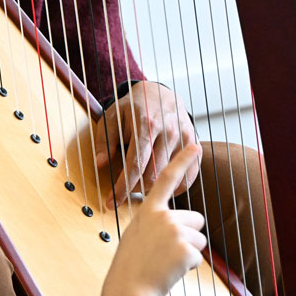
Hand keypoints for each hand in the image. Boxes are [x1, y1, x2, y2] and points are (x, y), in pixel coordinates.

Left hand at [94, 81, 196, 209]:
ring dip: (154, 188)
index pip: (135, 164)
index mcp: (146, 124)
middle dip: (137, 189)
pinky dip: (176, 187)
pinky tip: (162, 186)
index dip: (123, 187)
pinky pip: (189, 176)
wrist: (160, 93)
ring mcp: (184, 139)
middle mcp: (168, 132)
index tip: (112, 202)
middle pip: (154, 174)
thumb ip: (105, 140)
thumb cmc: (132, 107)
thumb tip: (99, 164)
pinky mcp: (195, 145)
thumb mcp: (112, 117)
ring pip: (171, 177)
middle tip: (126, 191)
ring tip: (141, 186)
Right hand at [101, 144, 205, 295]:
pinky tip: (169, 269)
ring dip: (188, 252)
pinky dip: (187, 267)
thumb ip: (155, 220)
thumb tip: (175, 221)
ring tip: (165, 260)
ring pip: (200, 239)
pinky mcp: (185, 249)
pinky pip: (198, 257)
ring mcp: (174, 231)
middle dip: (189, 235)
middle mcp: (162, 215)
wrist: (129, 286)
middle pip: (196, 219)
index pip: (167, 178)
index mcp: (148, 209)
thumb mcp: (138, 232)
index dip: (182, 159)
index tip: (195, 144)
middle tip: (166, 250)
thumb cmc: (132, 263)